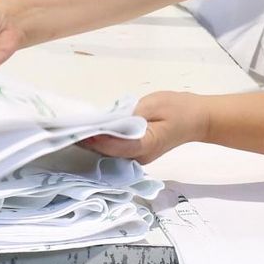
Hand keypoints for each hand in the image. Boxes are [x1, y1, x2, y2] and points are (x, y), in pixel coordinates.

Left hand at [82, 91, 209, 164]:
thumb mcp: (153, 105)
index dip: (96, 138)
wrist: (197, 119)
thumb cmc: (178, 109)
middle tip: (66, 127)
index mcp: (144, 146)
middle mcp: (138, 158)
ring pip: (108, 152)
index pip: (114, 145)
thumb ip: (130, 115)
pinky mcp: (134, 154)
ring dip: (92, 141)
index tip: (78, 129)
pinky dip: (101, 141)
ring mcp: (136, 158)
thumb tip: (109, 121)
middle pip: (107, 152)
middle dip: (89, 140)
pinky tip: (87, 130)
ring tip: (72, 128)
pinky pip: (113, 149)